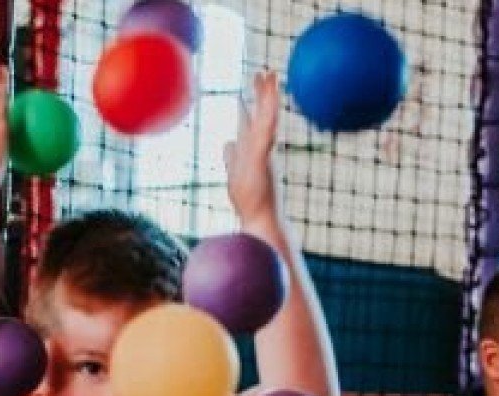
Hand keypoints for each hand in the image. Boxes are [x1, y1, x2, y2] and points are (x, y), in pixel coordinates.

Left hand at [225, 70, 282, 227]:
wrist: (262, 220)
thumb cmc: (250, 203)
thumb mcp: (235, 175)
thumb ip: (232, 158)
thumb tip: (227, 143)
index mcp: (252, 150)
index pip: (249, 122)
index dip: (248, 106)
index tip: (246, 91)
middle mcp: (259, 147)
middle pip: (259, 114)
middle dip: (260, 94)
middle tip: (262, 73)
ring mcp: (263, 151)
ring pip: (266, 117)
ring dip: (268, 96)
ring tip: (270, 74)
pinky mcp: (264, 155)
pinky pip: (267, 128)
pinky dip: (269, 112)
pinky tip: (272, 96)